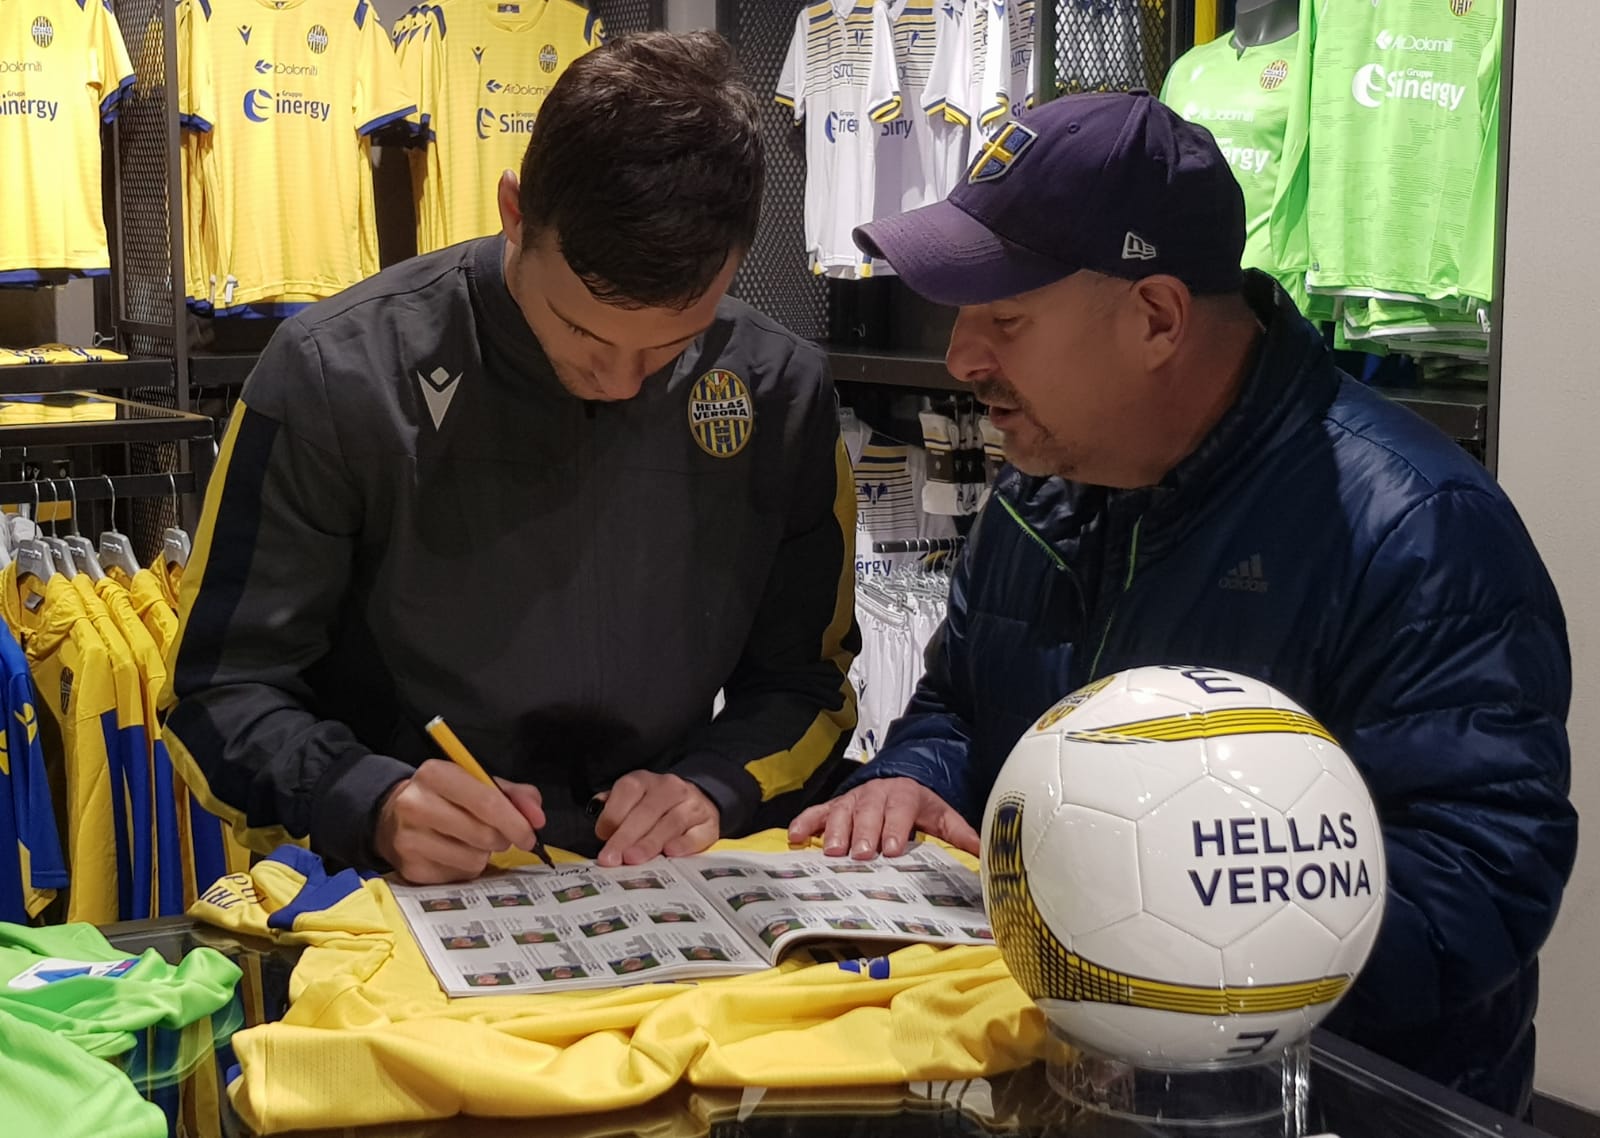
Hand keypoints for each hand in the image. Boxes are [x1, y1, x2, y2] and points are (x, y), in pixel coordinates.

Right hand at [374, 759, 546, 883]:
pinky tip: (454, 853)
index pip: (486, 802)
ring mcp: (410, 839)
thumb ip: (513, 795)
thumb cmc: (443, 797)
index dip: (516, 821)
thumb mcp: (475, 783)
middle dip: (502, 838)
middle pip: (483, 834)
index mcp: (436, 774)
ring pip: (474, 858)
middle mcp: (416, 804)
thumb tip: (536, 817)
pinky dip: (466, 867)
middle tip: (499, 835)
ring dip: (483, 854)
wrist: (391, 815)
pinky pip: (459, 875)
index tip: (530, 833)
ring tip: (471, 841)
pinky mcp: (411, 868)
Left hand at [593, 771, 719, 866]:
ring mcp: (692, 804)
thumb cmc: (656, 807)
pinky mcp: (709, 823)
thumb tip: (596, 810)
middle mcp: (669, 788)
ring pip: (670, 822)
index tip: (602, 836)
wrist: (697, 801)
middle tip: (612, 858)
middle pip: (646, 811)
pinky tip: (671, 853)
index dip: (612, 815)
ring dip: (650, 843)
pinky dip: (684, 844)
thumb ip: (613, 806)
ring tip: (633, 859)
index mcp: (644, 780)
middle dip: (626, 836)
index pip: (627, 792)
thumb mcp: (632, 799)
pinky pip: (697, 833)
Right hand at [787, 777, 978, 859]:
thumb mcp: (942, 814)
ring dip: (835, 832)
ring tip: (831, 853)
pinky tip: (794, 837)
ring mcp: (852, 799)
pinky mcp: (834, 805)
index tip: (893, 848)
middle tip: (861, 854)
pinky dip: (804, 823)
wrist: (897, 776)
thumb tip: (987, 851)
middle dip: (864, 833)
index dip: (896, 828)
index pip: (900, 810)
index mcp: (904, 795)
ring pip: (841, 813)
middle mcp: (875, 795)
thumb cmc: (918, 803)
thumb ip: (961, 832)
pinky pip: (816, 812)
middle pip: (868, 813)